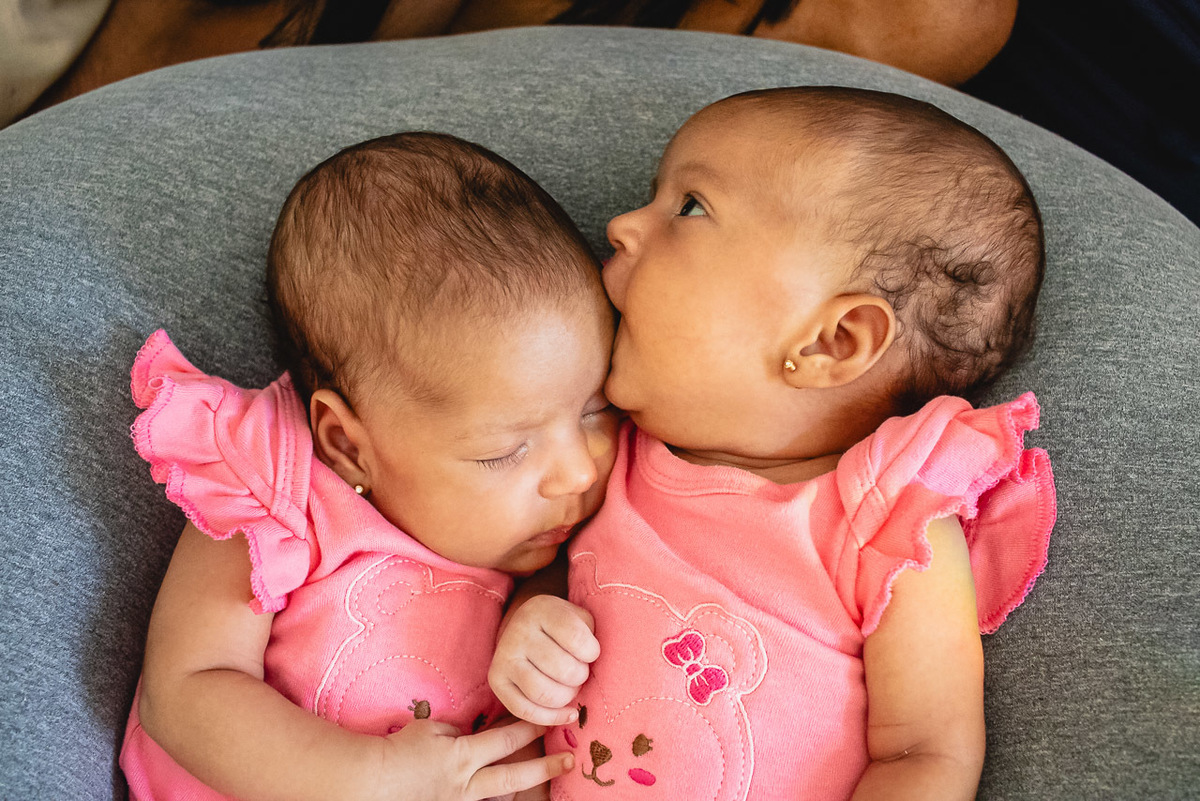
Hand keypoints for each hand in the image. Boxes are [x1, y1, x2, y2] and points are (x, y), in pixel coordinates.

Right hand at [373, 718, 570, 800]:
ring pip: (502, 794)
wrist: (372, 782)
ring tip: (547, 779)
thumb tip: (470, 736)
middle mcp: (467, 783)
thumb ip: (457, 733)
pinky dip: (497, 795)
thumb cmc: (399, 751)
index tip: (551, 719)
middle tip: (570, 759)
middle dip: (546, 767)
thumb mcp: (431, 731)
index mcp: (462, 756)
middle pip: (515, 774)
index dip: (529, 728)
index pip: (505, 740)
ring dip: (525, 786)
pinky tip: (511, 792)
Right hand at [489, 595, 599, 724]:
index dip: (592, 652)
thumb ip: (594, 638)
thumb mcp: (581, 619)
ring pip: (543, 694)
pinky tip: (568, 714)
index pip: (577, 638)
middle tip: (580, 673)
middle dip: (580, 677)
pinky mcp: (496, 679)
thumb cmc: (564, 627)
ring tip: (571, 688)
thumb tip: (601, 674)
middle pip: (563, 670)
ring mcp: (504, 655)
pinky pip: (525, 710)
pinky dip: (551, 718)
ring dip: (567, 698)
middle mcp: (519, 631)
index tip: (591, 653)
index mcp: (542, 609)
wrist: (527, 626)